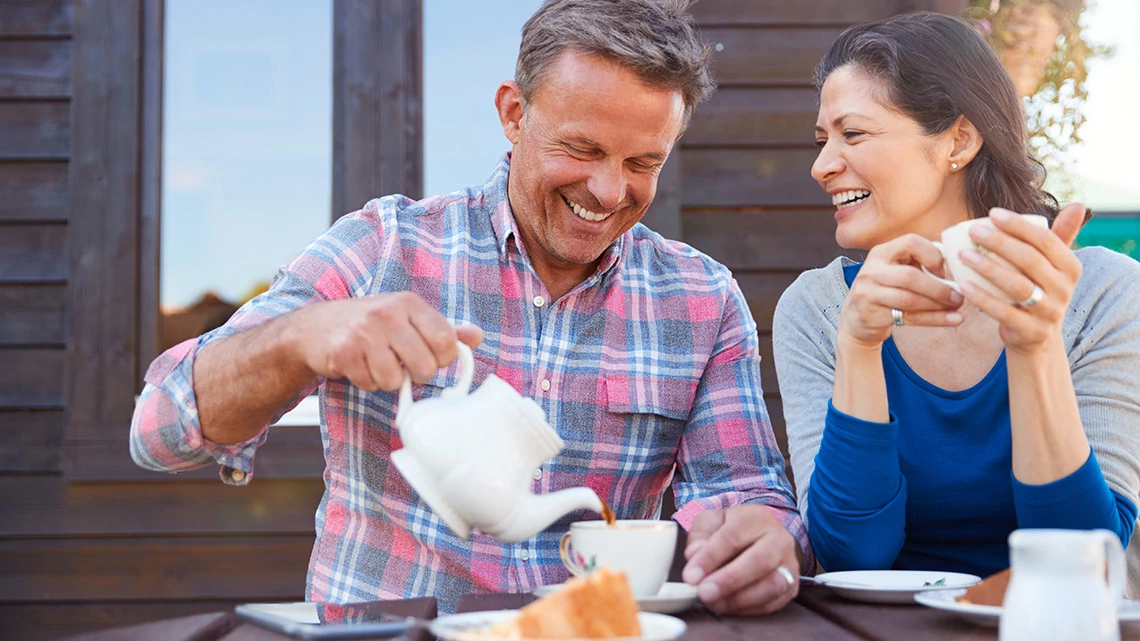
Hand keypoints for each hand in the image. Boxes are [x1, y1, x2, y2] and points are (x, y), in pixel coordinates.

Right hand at [290, 292, 483, 390]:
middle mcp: (387, 313)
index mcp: (409, 303)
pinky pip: (371, 384)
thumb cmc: (370, 324)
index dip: (445, 359)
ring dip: (389, 380)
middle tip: (406, 366)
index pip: (445, 340)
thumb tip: (476, 336)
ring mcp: (364, 332)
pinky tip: (360, 366)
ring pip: (396, 380)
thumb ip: (442, 328)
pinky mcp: (344, 352)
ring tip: (378, 363)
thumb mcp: (407, 317)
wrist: (315, 327)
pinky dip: (368, 382)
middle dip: (418, 375)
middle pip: (425, 366)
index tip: (434, 359)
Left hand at [680, 504, 800, 614]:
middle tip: (703, 593)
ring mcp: (789, 564)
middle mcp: (779, 538)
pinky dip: (748, 608)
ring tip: (714, 603)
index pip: (733, 536)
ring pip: (772, 585)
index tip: (691, 575)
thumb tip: (694, 555)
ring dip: (739, 598)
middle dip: (729, 580)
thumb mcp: (712, 522)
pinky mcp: (792, 587)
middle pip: (759, 561)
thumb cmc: (733, 530)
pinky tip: (728, 606)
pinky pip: (773, 602)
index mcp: (757, 517)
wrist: (761, 538)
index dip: (710, 558)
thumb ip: (700, 534)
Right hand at [839, 234, 964, 347]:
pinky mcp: (871, 314)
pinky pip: (908, 317)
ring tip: (958, 307)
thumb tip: (959, 265)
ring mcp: (868, 293)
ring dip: (938, 304)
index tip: (944, 270)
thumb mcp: (895, 271)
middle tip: (959, 295)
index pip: (910, 243)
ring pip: (909, 299)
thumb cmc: (885, 291)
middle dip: (939, 287)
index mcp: (881, 253)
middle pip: (910, 276)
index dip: (932, 255)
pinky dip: (934, 319)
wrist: (856, 319)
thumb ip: (919, 264)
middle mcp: (872, 270)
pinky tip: (953, 319)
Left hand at [958, 204, 1083, 354]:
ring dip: (988, 268)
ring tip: (963, 255)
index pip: (1046, 240)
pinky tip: (963, 284)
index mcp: (1071, 267)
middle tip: (973, 231)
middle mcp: (1064, 289)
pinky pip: (1003, 312)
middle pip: (1030, 260)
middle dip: (1000, 243)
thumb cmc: (1038, 290)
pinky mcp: (1031, 331)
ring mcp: (1049, 312)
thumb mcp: (1052, 266)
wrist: (1036, 337)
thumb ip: (1059, 237)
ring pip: (1017, 285)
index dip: (1019, 226)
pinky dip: (982, 297)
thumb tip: (1078, 205)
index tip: (992, 213)